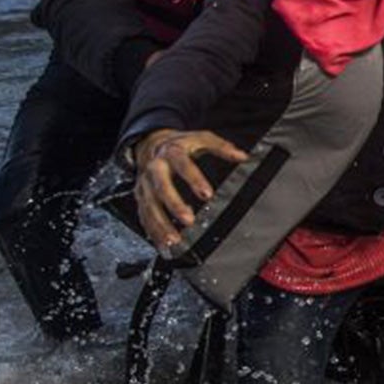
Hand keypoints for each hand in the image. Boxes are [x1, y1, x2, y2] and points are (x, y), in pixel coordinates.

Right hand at [133, 129, 248, 250]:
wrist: (151, 144)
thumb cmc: (180, 144)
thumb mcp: (201, 138)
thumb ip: (222, 147)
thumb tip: (243, 156)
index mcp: (171, 153)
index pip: (182, 164)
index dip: (194, 179)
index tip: (207, 194)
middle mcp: (155, 168)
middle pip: (161, 188)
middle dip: (174, 205)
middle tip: (189, 220)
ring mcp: (145, 184)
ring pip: (149, 206)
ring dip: (161, 224)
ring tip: (174, 240)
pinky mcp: (141, 197)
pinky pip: (144, 216)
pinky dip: (152, 232)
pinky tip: (163, 245)